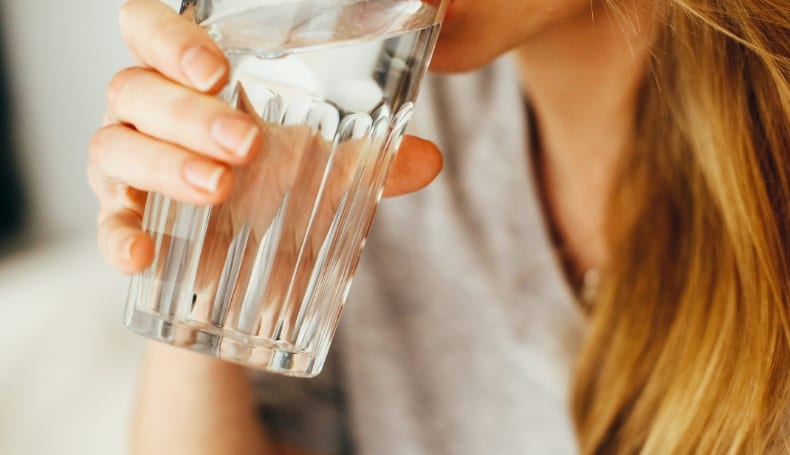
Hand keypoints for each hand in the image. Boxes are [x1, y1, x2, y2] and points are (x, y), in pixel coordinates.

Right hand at [88, 0, 442, 275]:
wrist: (249, 269)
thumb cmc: (278, 191)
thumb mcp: (328, 171)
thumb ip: (373, 161)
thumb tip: (429, 159)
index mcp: (192, 80)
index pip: (151, 30)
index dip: (171, 38)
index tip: (219, 69)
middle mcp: (149, 112)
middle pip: (135, 87)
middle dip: (189, 113)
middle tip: (246, 143)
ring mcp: (129, 165)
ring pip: (115, 145)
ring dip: (165, 164)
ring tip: (220, 187)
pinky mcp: (125, 220)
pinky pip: (106, 222)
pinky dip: (118, 235)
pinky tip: (142, 254)